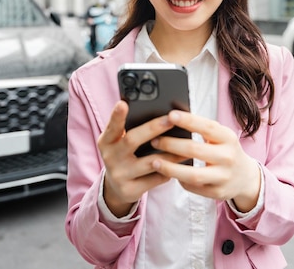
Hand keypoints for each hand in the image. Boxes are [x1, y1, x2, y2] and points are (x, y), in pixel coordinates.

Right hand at [97, 101, 188, 216]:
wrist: (116, 187)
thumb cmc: (125, 155)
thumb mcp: (120, 142)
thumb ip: (132, 129)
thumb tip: (159, 114)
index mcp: (106, 141)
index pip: (111, 126)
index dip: (116, 116)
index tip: (123, 103)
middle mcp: (110, 157)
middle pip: (132, 140)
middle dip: (153, 128)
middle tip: (171, 119)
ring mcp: (119, 175)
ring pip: (149, 162)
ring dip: (171, 153)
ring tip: (187, 144)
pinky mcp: (130, 190)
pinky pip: (156, 179)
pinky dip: (170, 170)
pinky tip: (181, 164)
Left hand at [150, 110, 260, 212]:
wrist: (245, 177)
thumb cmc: (226, 151)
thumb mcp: (222, 136)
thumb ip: (203, 128)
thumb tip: (174, 117)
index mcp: (228, 138)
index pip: (207, 127)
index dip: (188, 120)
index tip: (170, 115)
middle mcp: (228, 157)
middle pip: (194, 150)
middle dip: (171, 144)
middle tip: (155, 140)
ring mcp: (223, 177)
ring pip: (192, 174)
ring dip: (170, 168)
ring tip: (155, 161)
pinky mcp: (217, 192)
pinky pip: (193, 187)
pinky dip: (179, 180)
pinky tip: (170, 173)